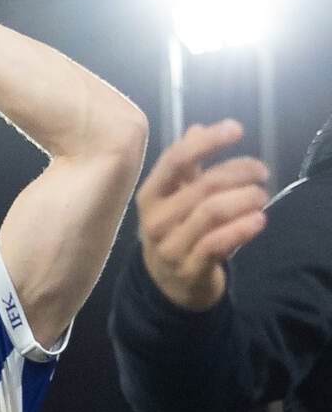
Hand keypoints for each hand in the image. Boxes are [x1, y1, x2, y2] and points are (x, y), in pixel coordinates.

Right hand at [135, 119, 269, 311]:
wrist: (168, 283)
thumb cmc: (176, 231)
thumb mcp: (175, 197)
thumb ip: (186, 166)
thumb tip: (197, 128)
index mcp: (150, 196)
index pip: (174, 160)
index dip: (207, 142)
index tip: (237, 129)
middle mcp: (155, 220)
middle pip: (203, 185)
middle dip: (240, 173)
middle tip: (262, 172)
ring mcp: (170, 246)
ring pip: (212, 212)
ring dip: (246, 199)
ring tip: (262, 196)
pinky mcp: (188, 269)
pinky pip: (218, 243)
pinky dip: (243, 228)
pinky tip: (259, 220)